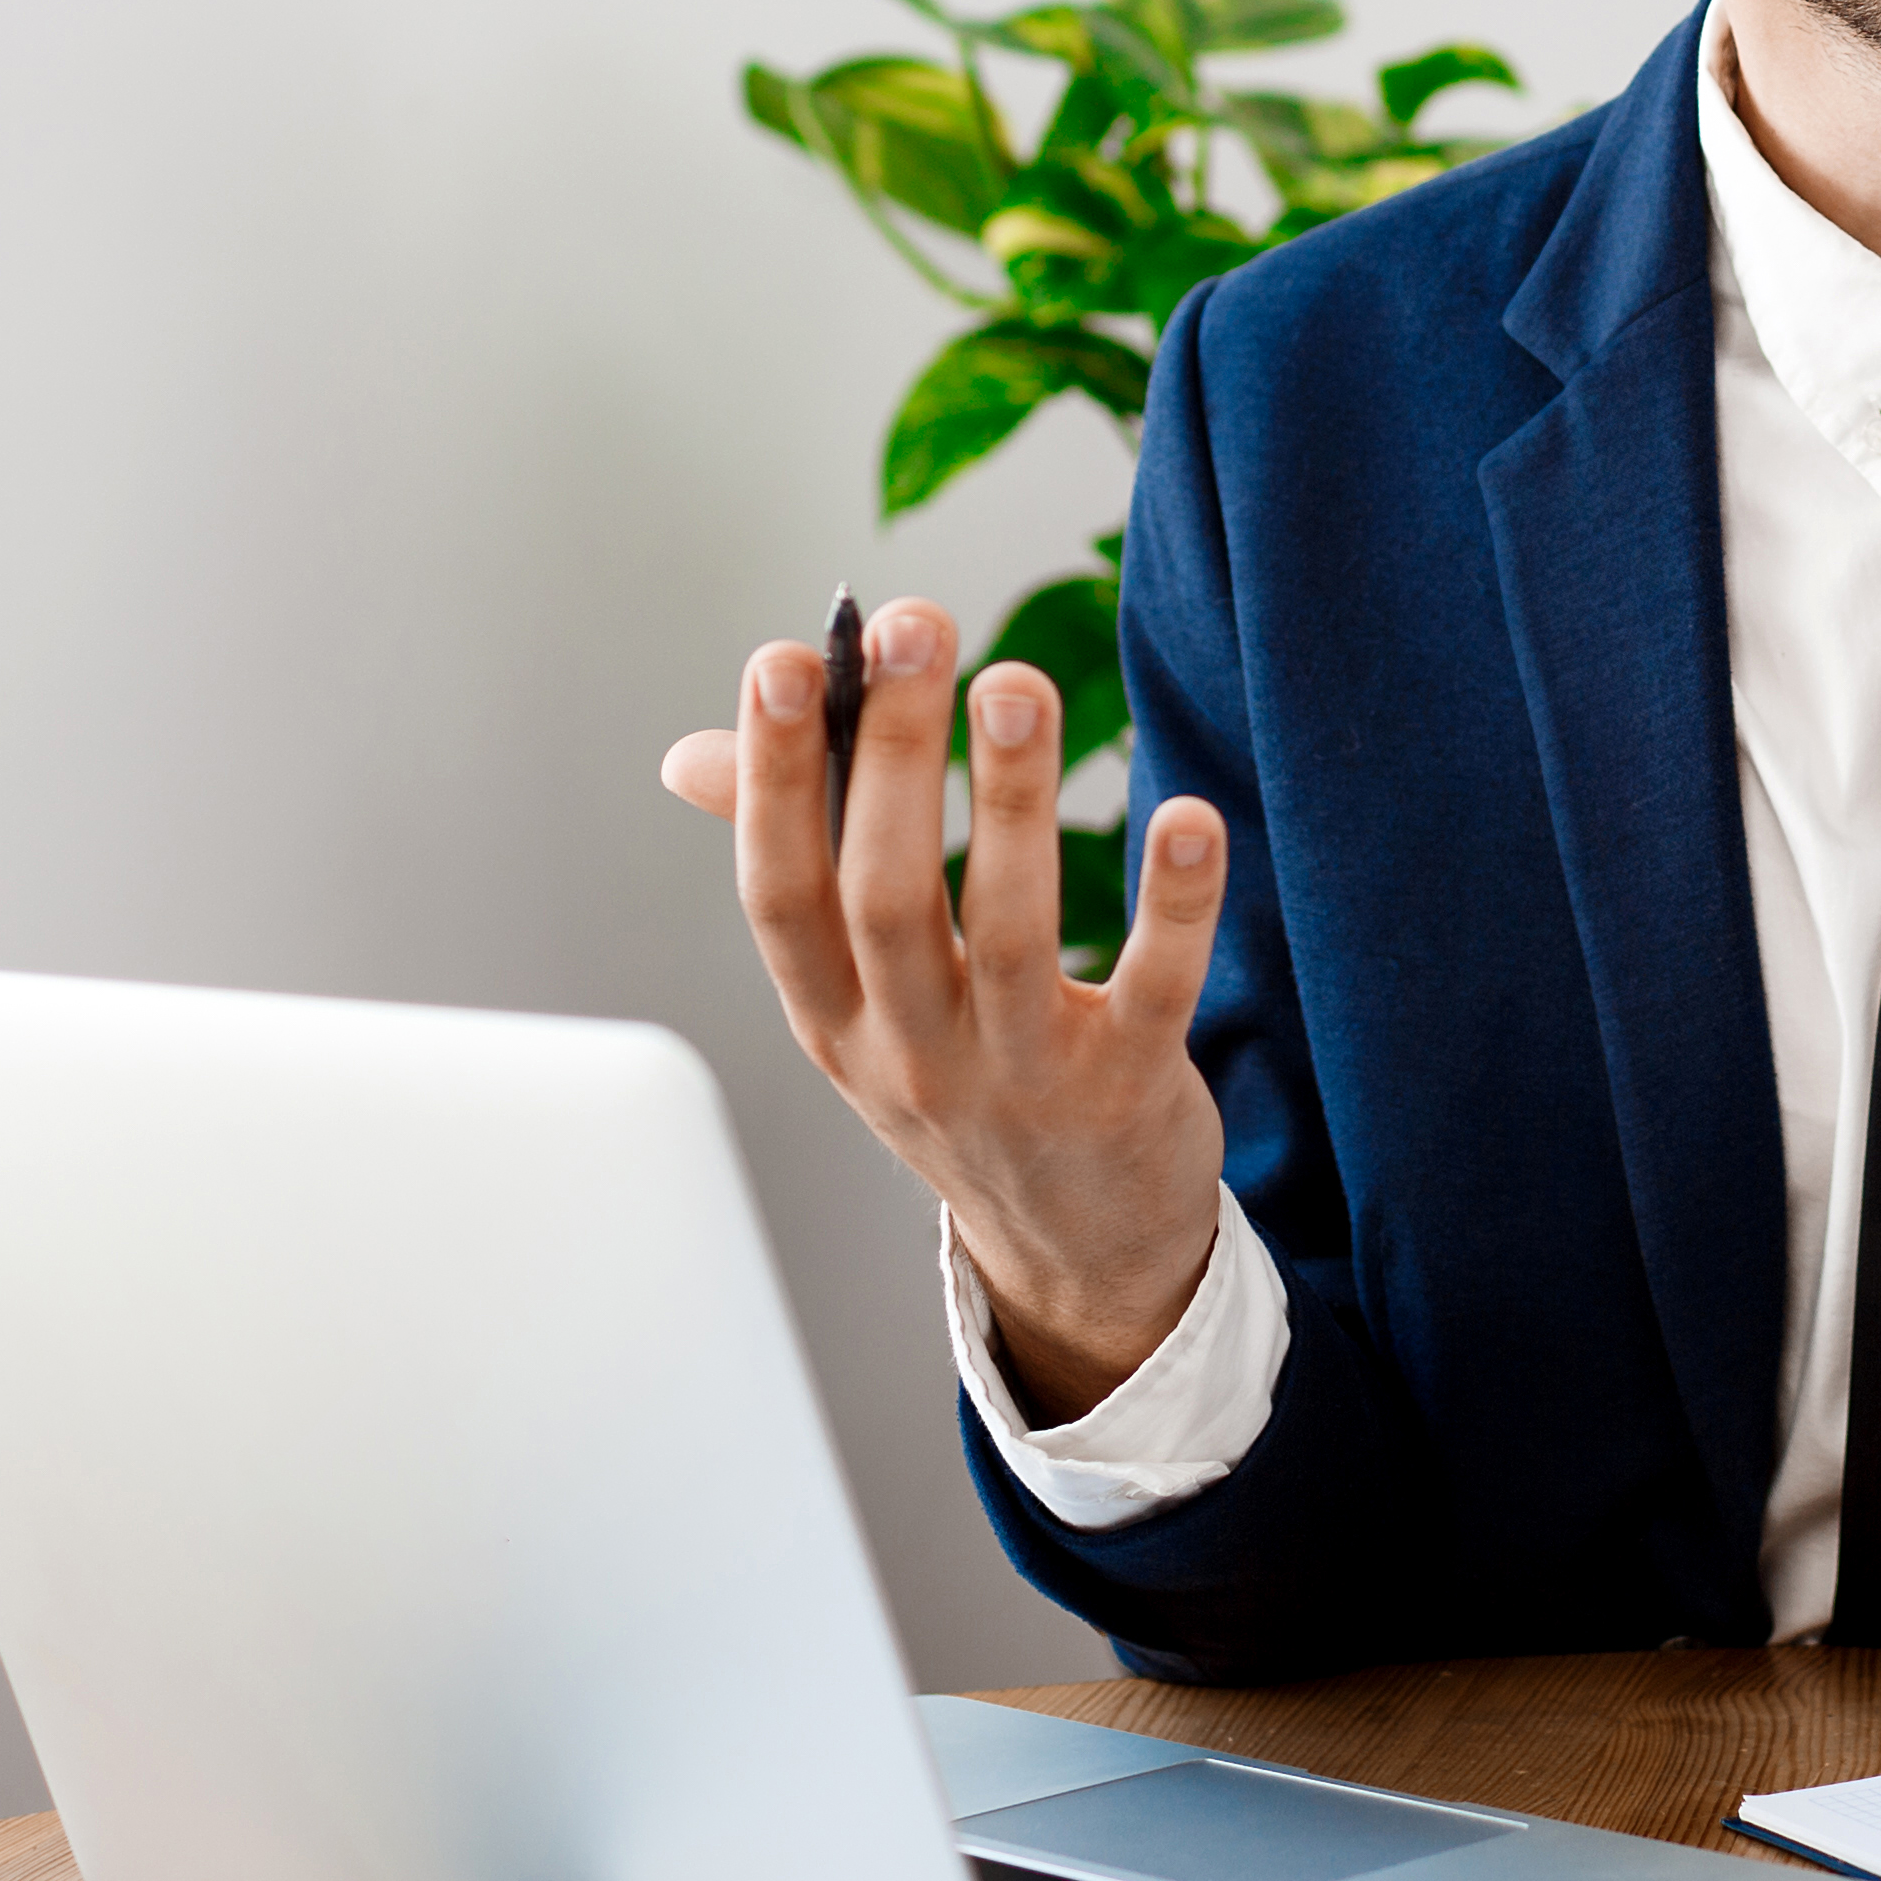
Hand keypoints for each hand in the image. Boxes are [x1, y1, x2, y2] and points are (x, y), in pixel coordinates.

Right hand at [656, 599, 1229, 1419]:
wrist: (1073, 1255)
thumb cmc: (958, 1083)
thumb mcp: (853, 1004)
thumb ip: (794, 864)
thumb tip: (691, 755)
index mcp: (832, 1016)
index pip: (779, 892)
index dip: (775, 780)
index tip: (784, 661)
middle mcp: (911, 1052)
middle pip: (887, 895)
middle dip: (896, 756)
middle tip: (916, 626)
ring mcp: (1021, 1077)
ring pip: (1010, 933)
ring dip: (1014, 802)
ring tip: (1017, 682)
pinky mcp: (1128, 1089)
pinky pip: (1151, 988)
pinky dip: (1171, 906)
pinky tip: (1189, 817)